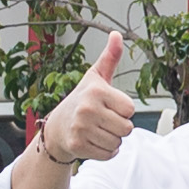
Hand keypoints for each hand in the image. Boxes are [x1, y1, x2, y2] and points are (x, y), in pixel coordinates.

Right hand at [33, 30, 137, 171]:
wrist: (57, 126)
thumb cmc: (82, 99)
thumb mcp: (96, 77)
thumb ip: (110, 57)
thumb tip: (117, 34)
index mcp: (96, 91)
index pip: (131, 109)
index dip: (123, 110)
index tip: (109, 106)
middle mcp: (87, 109)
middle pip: (127, 128)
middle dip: (120, 127)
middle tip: (104, 121)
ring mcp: (81, 128)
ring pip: (118, 142)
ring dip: (112, 140)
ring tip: (98, 130)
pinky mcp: (78, 146)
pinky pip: (108, 154)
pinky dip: (106, 151)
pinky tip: (94, 142)